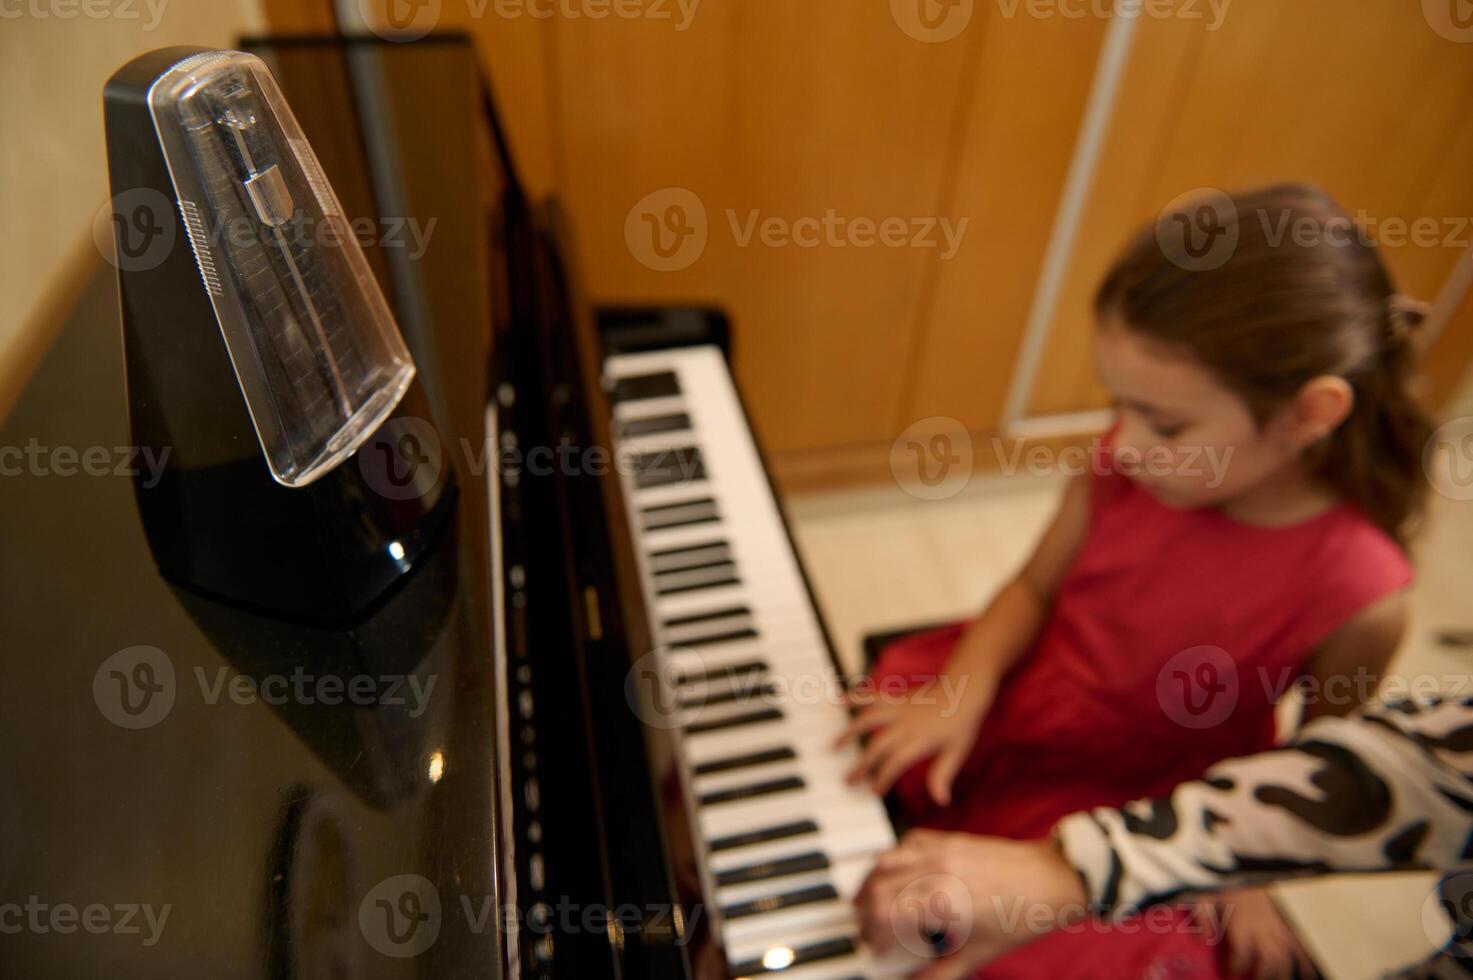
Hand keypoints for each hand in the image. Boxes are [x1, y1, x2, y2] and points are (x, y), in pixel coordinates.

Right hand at [836, 671, 993, 804]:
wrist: (964, 689)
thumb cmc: (962, 723)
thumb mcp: (957, 752)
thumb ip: (943, 775)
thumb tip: (941, 801)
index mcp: (921, 740)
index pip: (896, 763)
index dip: (883, 778)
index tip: (874, 792)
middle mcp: (905, 724)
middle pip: (877, 746)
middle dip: (861, 766)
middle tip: (848, 781)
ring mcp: (898, 709)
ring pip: (867, 719)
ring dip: (849, 732)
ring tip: (834, 746)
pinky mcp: (895, 698)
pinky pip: (872, 696)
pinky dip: (854, 697)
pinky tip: (838, 700)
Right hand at [854, 830, 1086, 979]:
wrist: (1052, 879)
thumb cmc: (1021, 917)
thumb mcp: (980, 953)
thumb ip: (942, 972)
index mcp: (942, 902)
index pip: (883, 914)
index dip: (872, 934)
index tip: (877, 948)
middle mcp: (935, 871)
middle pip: (877, 888)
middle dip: (866, 913)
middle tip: (870, 931)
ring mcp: (940, 850)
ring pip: (884, 861)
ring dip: (871, 883)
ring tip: (870, 904)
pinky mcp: (948, 838)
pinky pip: (906, 842)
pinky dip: (893, 859)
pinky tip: (895, 875)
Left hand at [1207, 888, 1316, 979]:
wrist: (1242, 865)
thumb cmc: (1222, 883)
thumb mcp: (1203, 894)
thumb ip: (1201, 915)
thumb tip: (1203, 939)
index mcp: (1242, 920)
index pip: (1243, 950)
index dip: (1237, 965)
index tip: (1229, 973)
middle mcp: (1264, 926)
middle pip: (1270, 959)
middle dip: (1263, 976)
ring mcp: (1278, 926)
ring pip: (1287, 956)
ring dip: (1283, 974)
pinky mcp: (1286, 924)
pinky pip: (1300, 946)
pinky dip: (1305, 964)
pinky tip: (1307, 977)